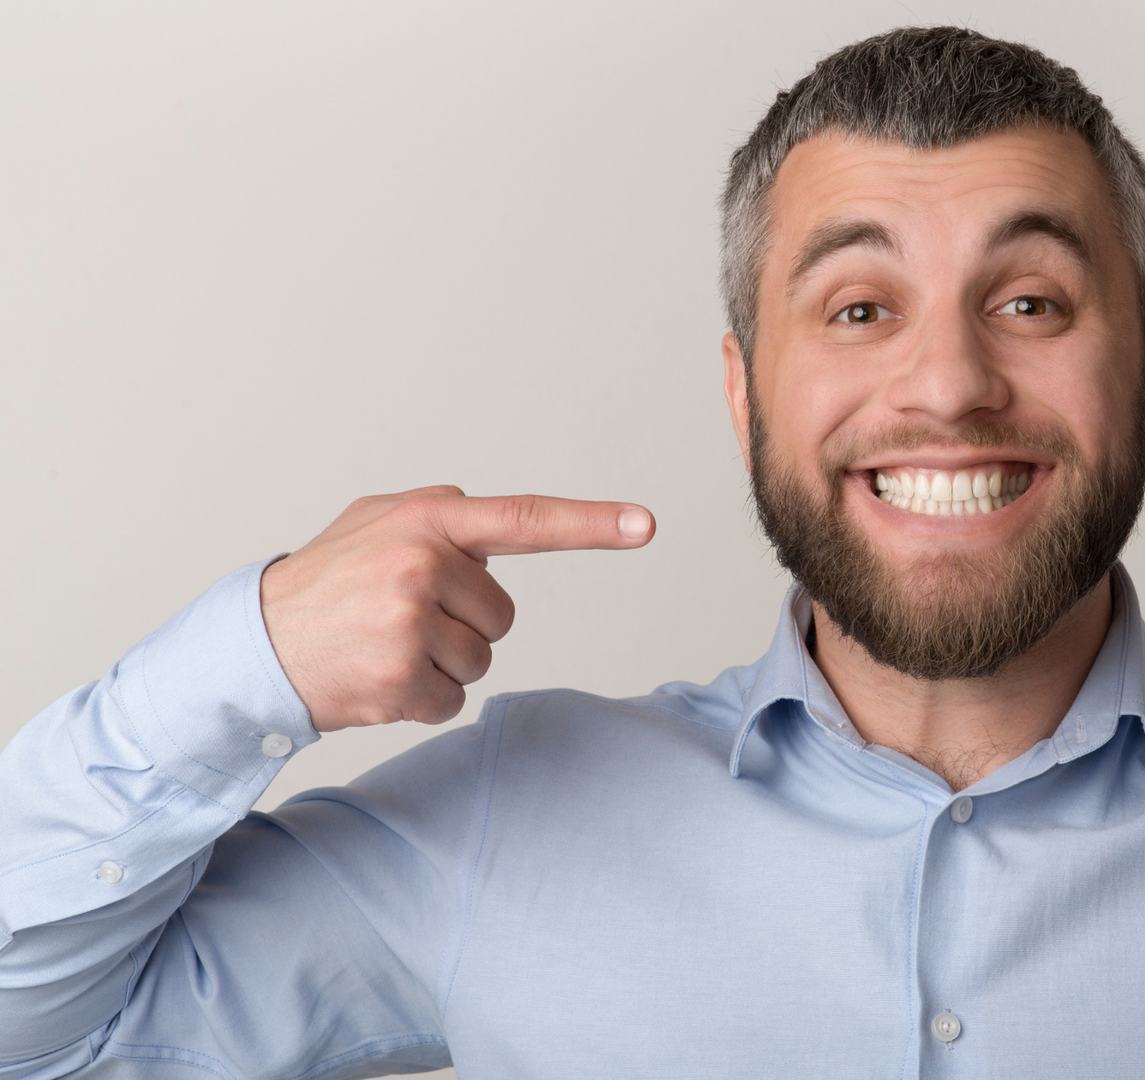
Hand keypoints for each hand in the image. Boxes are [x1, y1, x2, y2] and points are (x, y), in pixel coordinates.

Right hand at [260, 486, 654, 731]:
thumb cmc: (324, 583)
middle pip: (500, 615)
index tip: (646, 525)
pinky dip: (422, 699)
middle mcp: (422, 565)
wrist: (251, 646)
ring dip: (441, 664)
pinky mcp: (401, 678)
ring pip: (481, 660)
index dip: (591, 524)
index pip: (523, 520)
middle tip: (399, 618)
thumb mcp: (373, 520)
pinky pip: (452, 699)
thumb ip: (440, 513)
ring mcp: (411, 624)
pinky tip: (377, 678)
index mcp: (425, 520)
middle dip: (461, 624)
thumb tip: (501, 524)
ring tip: (383, 646)